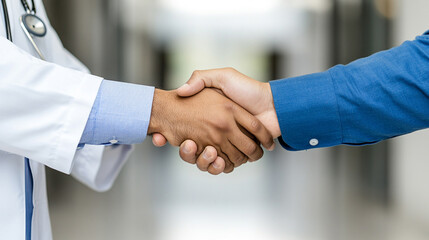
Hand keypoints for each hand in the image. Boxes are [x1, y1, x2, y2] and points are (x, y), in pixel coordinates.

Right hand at [148, 88, 273, 172]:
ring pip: (206, 162)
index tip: (162, 137)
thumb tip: (180, 91)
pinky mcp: (238, 155)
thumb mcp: (223, 77)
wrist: (273, 105)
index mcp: (209, 119)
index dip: (170, 136)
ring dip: (202, 161)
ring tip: (207, 152)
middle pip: (193, 151)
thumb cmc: (248, 89)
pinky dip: (217, 167)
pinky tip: (217, 159)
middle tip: (189, 145)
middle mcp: (216, 134)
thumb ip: (201, 78)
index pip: (184, 131)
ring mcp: (227, 145)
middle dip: (187, 153)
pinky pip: (222, 167)